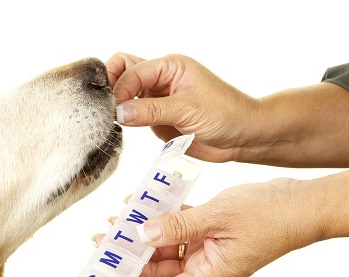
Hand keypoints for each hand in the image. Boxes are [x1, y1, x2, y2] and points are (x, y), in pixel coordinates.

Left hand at [97, 178, 317, 276]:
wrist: (302, 201)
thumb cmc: (272, 216)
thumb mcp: (219, 218)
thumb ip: (178, 226)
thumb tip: (142, 233)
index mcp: (210, 274)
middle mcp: (206, 265)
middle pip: (159, 272)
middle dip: (130, 259)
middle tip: (103, 241)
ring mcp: (208, 248)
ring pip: (165, 247)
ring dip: (141, 235)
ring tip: (117, 220)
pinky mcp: (210, 230)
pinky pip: (178, 228)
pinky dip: (160, 218)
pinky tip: (142, 204)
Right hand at [106, 53, 258, 162]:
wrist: (243, 137)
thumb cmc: (226, 114)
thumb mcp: (187, 109)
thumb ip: (151, 110)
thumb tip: (118, 112)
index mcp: (170, 66)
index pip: (131, 69)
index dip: (119, 88)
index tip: (114, 110)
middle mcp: (161, 79)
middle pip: (123, 71)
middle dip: (111, 87)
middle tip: (105, 109)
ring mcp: (156, 98)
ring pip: (124, 93)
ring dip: (116, 105)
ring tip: (111, 121)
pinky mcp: (155, 118)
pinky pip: (131, 115)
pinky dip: (123, 121)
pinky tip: (121, 130)